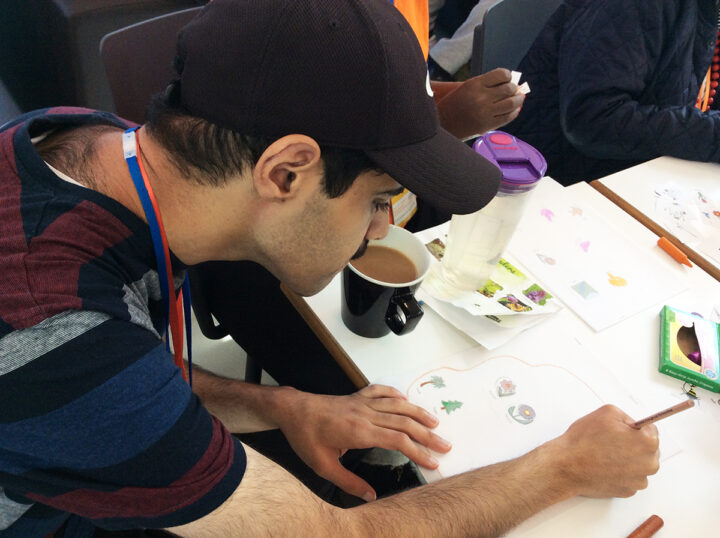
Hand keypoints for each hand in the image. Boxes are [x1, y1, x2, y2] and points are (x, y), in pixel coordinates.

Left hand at [274, 384, 451, 500]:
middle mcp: (365, 414)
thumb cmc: (305, 437)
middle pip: (404, 423)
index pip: (398, 441)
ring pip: (397, 405)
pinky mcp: (356, 396)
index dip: (418, 451)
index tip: (432, 462)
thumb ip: (348, 482)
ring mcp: (362, 402)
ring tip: (435, 423)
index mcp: (359, 432)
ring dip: (418, 413)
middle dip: (427, 435)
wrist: (292, 410)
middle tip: (445, 445)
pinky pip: (381, 391)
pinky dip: (396, 394)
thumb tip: (370, 496)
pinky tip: (406, 399)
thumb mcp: (322, 466)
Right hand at [435, 68, 524, 138]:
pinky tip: (514, 110)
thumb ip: (485, 85)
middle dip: (513, 88)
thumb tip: (511, 84)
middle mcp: (481, 97)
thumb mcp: (465, 88)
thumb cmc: (454, 104)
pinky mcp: (487, 125)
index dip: (507, 76)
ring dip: (518, 99)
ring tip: (519, 98)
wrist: (442, 124)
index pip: (501, 74)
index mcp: (474, 84)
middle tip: (514, 90)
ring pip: (512, 103)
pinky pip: (507, 117)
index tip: (507, 79)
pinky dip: (514, 112)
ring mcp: (485, 112)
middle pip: (509, 89)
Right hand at [549, 404, 659, 497]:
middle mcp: (649, 464)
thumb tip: (634, 425)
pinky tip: (605, 466)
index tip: (623, 430)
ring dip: (628, 458)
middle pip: (648, 449)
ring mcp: (638, 480)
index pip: (651, 430)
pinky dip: (621, 472)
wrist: (567, 466)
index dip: (634, 428)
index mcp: (647, 443)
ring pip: (639, 464)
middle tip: (612, 441)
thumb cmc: (584, 440)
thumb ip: (627, 416)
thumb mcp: (607, 412)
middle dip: (634, 444)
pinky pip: (630, 478)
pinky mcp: (628, 491)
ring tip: (606, 454)